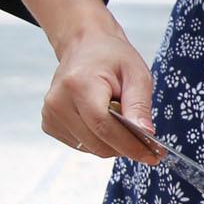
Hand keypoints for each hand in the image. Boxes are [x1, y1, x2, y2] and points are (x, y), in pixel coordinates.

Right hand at [43, 24, 160, 162]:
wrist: (84, 47)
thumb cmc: (113, 58)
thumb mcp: (136, 75)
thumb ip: (140, 106)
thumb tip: (146, 134)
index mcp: (78, 85)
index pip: (104, 127)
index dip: (130, 145)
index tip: (153, 156)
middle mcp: (58, 102)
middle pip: (97, 142)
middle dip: (125, 147)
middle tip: (148, 144)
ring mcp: (50, 114)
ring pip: (90, 148)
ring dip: (112, 144)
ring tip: (122, 120)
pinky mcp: (49, 124)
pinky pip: (81, 145)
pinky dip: (99, 140)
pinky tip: (103, 120)